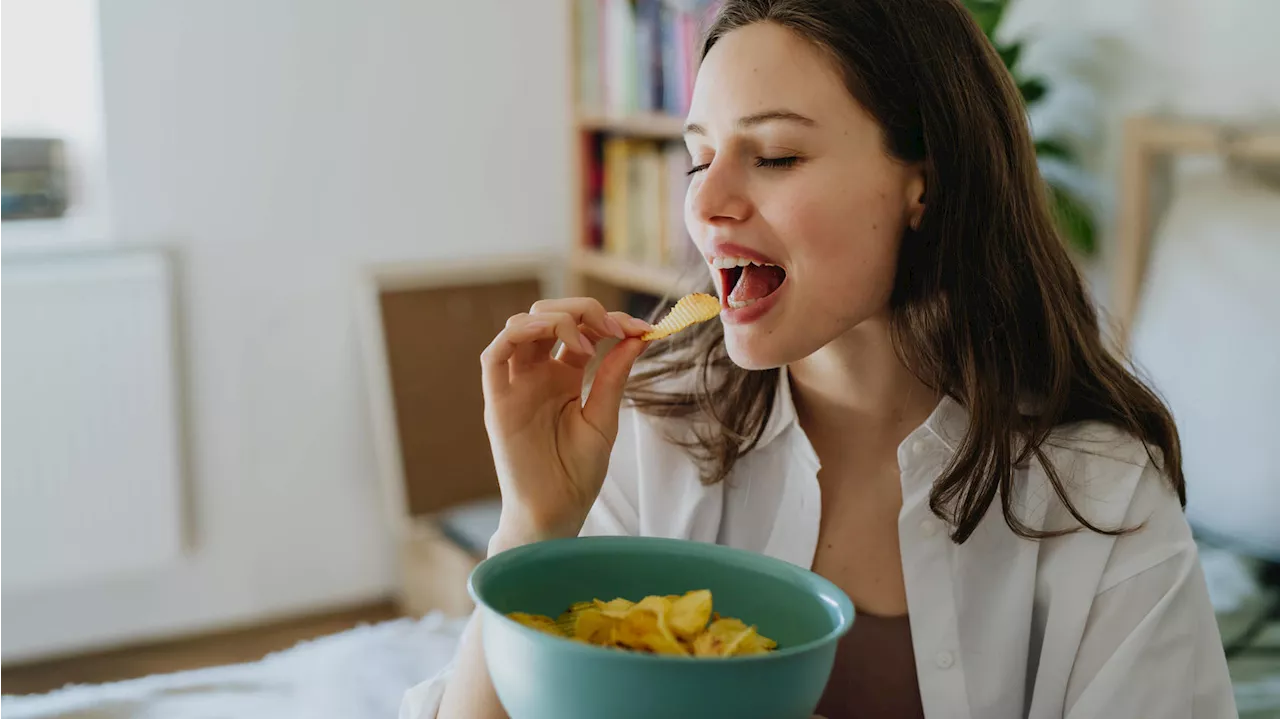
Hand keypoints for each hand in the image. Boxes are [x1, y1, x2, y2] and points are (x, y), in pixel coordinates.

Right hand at [481, 297, 650, 549]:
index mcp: (563, 378)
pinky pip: (494, 356)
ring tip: (587, 341)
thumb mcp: (604, 418)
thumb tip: (638, 337)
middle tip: (614, 329)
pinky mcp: (497, 402)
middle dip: (583, 311)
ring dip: (554, 317)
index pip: (578, 330)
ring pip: (521, 326)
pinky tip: (547, 331)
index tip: (640, 328)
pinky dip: (518, 333)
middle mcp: (536, 375)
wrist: (556, 513)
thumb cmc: (578, 474)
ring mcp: (515, 386)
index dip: (607, 320)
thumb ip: (614, 377)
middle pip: (548, 317)